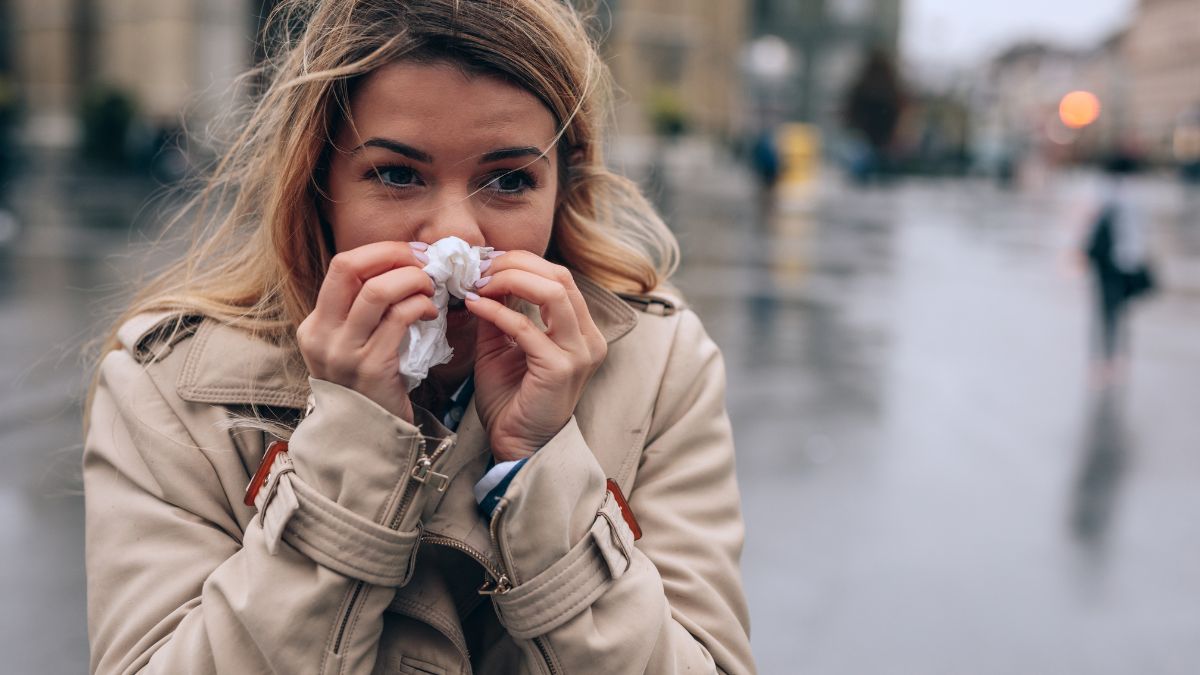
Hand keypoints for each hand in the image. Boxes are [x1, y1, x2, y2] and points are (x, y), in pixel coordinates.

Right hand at [296, 242, 437, 422]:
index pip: (342, 266)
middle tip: (423, 262)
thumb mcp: (354, 347)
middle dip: (394, 255)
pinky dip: (420, 306)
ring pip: (377, 291)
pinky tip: (431, 314)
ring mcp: (343, 352)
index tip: (410, 254)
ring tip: (430, 288)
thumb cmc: (371, 388)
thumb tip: (404, 267)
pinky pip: (398, 319)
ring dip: (412, 280)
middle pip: (350, 268)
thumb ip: (367, 312)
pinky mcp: (370, 367)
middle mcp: (322, 335)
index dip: (381, 252)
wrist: (368, 440)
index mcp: (315, 325)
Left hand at [466, 251, 606, 460]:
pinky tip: (474, 305)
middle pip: (559, 277)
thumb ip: (500, 311)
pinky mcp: (559, 368)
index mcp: (582, 331)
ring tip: (479, 283)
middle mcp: (589, 338)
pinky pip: (525, 327)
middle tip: (480, 267)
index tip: (486, 263)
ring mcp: (579, 353)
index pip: (559, 278)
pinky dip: (496, 310)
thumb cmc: (512, 399)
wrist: (517, 445)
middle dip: (516, 264)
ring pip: (552, 292)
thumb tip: (484, 276)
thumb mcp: (503, 345)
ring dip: (510, 280)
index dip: (522, 263)